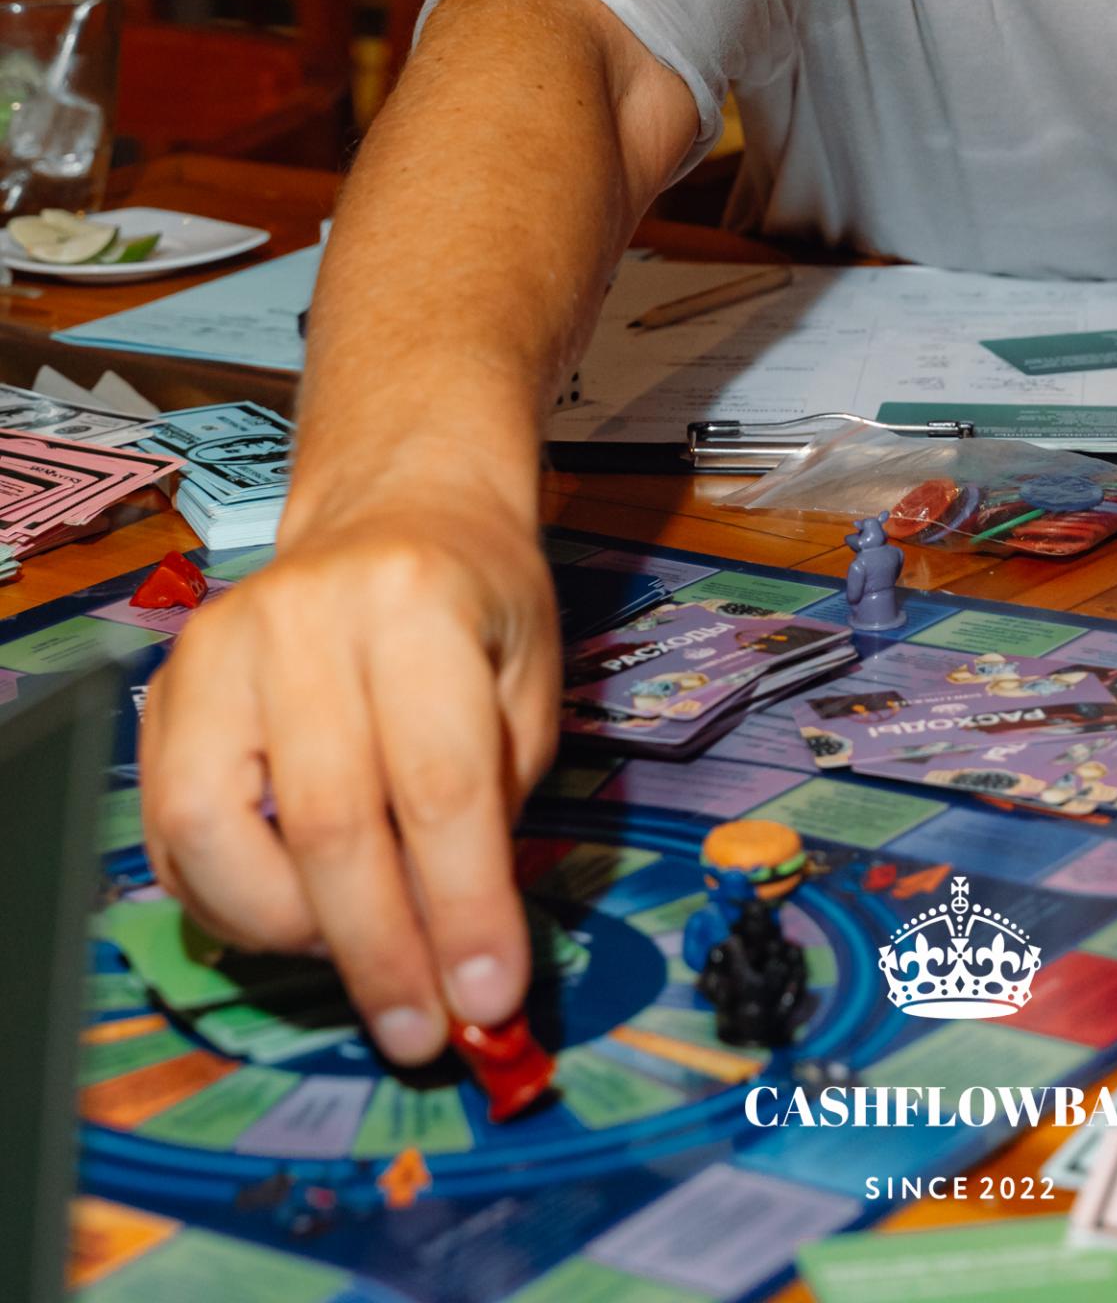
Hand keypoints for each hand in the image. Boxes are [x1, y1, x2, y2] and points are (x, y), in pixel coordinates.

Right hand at [140, 488, 558, 1066]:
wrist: (397, 509)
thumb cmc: (478, 602)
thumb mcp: (531, 682)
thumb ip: (496, 810)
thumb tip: (460, 961)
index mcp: (415, 599)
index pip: (438, 783)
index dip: (464, 908)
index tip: (488, 998)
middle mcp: (301, 616)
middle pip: (329, 824)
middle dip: (381, 952)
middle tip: (423, 1028)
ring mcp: (215, 649)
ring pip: (218, 839)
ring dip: (291, 934)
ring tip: (361, 958)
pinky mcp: (165, 690)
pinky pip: (171, 833)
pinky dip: (229, 903)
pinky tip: (295, 919)